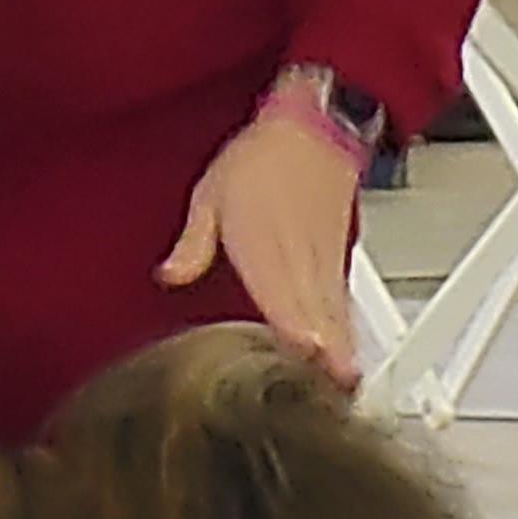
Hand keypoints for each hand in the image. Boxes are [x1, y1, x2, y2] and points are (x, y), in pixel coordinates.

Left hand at [158, 100, 361, 388]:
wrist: (312, 127)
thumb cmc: (261, 159)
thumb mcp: (211, 194)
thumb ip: (193, 243)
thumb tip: (170, 275)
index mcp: (262, 245)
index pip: (279, 296)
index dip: (293, 329)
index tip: (305, 356)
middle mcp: (296, 257)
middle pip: (313, 313)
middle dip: (323, 354)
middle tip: (330, 391)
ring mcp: (322, 260)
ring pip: (334, 311)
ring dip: (341, 347)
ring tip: (346, 382)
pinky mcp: (338, 258)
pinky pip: (343, 299)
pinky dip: (347, 327)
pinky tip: (348, 352)